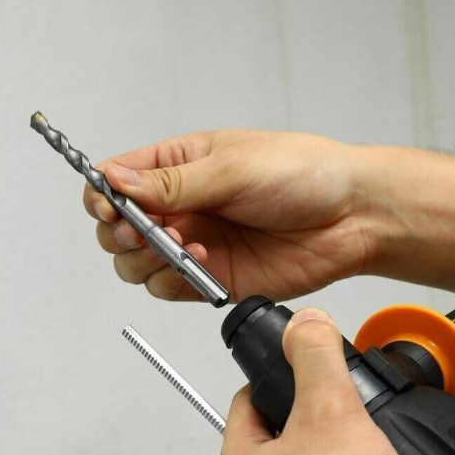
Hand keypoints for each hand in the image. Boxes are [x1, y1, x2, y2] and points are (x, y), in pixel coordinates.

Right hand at [83, 129, 373, 302]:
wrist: (352, 216)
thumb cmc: (304, 172)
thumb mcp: (233, 166)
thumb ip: (172, 182)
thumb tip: (116, 181)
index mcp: (179, 165)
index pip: (116, 180)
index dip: (102, 195)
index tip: (109, 206)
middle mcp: (180, 206)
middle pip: (115, 228)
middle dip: (120, 233)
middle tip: (145, 232)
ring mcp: (193, 244)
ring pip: (136, 264)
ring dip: (147, 259)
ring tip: (183, 245)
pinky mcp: (212, 278)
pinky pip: (170, 289)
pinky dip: (176, 281)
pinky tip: (205, 262)